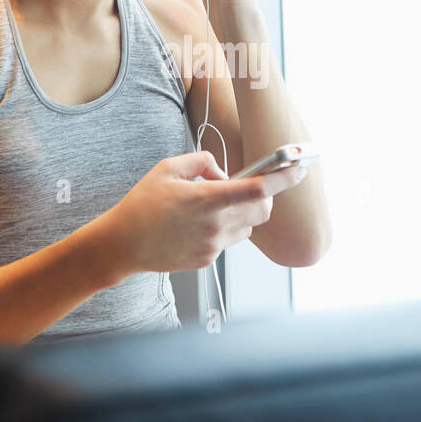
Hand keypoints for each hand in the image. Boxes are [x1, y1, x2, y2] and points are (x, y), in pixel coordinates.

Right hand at [103, 150, 308, 276]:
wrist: (123, 245)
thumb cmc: (142, 204)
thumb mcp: (168, 168)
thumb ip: (202, 161)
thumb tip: (223, 172)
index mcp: (208, 198)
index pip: (258, 188)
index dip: (283, 178)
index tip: (297, 168)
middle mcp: (215, 224)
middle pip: (262, 210)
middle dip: (263, 197)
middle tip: (247, 188)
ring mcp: (213, 245)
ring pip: (248, 227)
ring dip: (242, 215)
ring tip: (210, 208)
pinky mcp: (208, 259)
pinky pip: (229, 241)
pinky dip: (224, 229)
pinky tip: (196, 225)